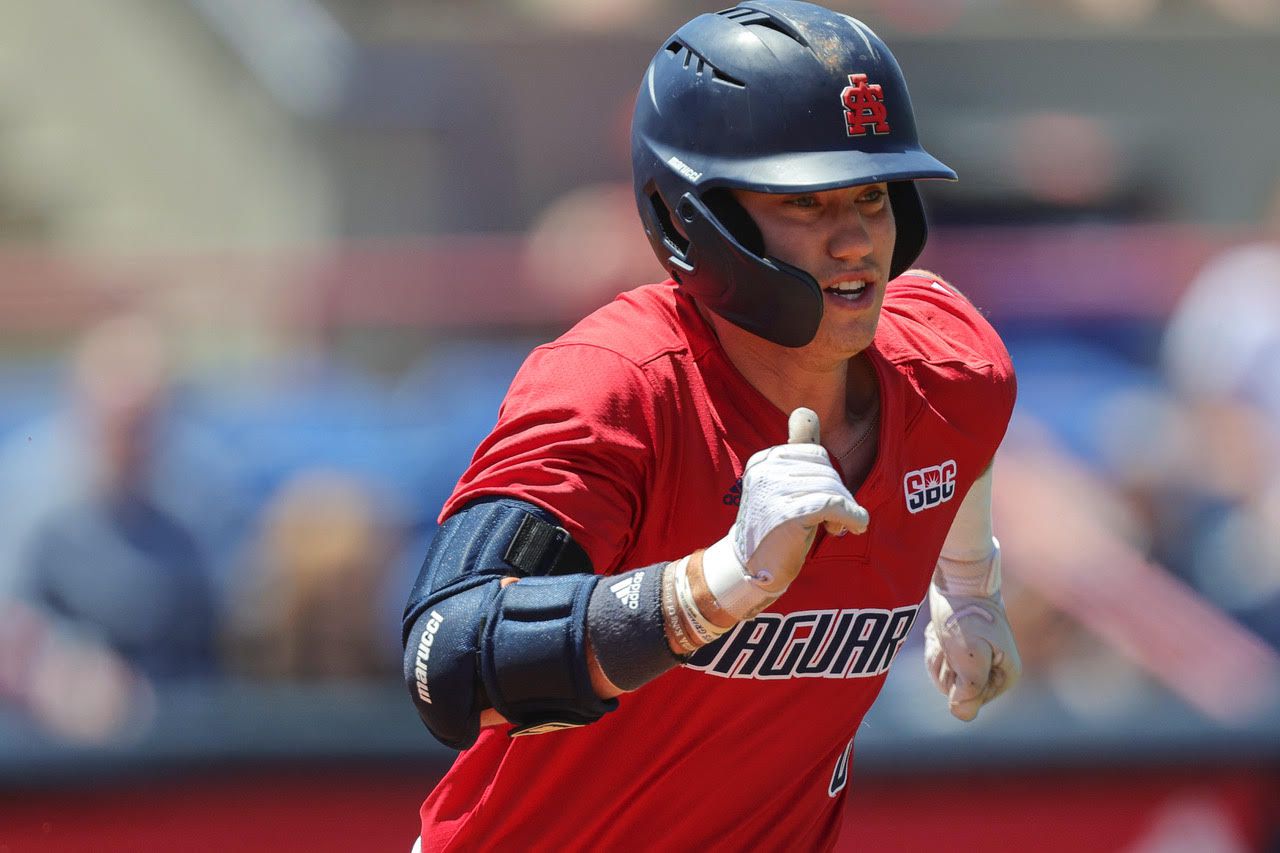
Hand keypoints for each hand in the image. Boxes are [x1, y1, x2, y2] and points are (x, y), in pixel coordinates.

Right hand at [702, 408, 868, 619]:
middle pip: (826, 469)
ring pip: (834, 488)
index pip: (814, 453)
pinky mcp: (790, 512)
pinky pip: (836, 504)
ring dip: (844, 511)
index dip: (827, 478)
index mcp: (764, 460)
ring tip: (834, 528)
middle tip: (832, 520)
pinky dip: (852, 516)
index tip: (822, 503)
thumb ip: (796, 451)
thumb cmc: (772, 530)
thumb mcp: (781, 486)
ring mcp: (776, 490)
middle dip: (837, 494)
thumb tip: (805, 412)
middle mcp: (766, 470)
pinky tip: (854, 527)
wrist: (750, 570)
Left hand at [924, 553, 1020, 720]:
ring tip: (945, 634)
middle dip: (945, 667)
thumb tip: (961, 714)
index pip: (969, 701)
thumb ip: (969, 689)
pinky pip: (941, 659)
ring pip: (945, 674)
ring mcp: (979, 657)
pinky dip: (935, 646)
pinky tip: (940, 631)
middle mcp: (996, 669)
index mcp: (1007, 675)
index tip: (960, 655)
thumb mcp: (970, 656)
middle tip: (950, 641)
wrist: (958, 579)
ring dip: (938, 655)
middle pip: (956, 690)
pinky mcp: (963, 646)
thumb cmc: (966, 616)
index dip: (956, 682)